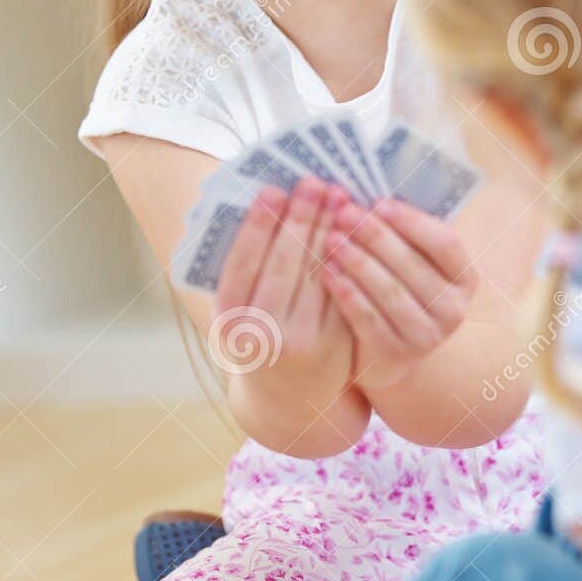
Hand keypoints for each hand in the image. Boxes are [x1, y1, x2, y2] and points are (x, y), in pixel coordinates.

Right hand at [211, 177, 354, 408]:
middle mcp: (261, 333)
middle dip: (301, 218)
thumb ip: (248, 272)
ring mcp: (300, 341)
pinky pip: (341, 290)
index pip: (243, 263)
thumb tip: (271, 205)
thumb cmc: (258, 338)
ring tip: (339, 196)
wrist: (286, 399)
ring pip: (317, 274)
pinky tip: (353, 228)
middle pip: (284, 264)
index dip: (258, 225)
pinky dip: (348, 256)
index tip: (273, 189)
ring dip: (330, 230)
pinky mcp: (333, 344)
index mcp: (228, 320)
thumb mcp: (239, 313)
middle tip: (314, 181)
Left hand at [319, 191, 478, 391]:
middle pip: (412, 265)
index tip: (378, 203)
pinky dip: (346, 293)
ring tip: (331, 238)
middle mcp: (453, 309)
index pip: (445, 243)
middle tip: (344, 214)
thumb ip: (399, 233)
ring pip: (389, 291)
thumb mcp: (411, 261)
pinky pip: (369, 319)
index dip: (412, 221)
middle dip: (375, 236)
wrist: (391, 347)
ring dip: (357, 261)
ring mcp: (429, 336)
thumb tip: (364, 197)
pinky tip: (327, 272)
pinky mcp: (398, 354)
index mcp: (464, 279)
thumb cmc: (399, 288)